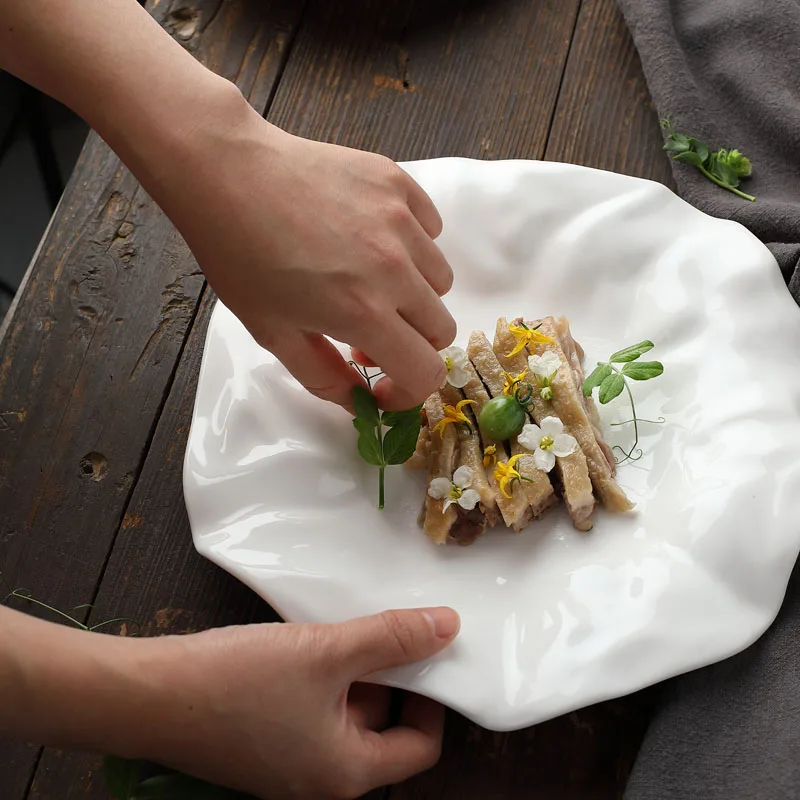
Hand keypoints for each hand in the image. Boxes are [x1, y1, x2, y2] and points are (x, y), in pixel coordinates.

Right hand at [143, 607, 460, 797]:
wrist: (146, 694)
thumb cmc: (237, 682)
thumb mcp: (326, 652)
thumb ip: (391, 638)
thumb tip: (447, 627)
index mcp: (345, 773)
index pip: (419, 746)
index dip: (433, 699)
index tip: (428, 653)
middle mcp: (319, 779)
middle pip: (381, 727)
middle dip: (388, 676)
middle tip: (384, 627)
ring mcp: (288, 764)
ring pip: (344, 712)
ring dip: (352, 670)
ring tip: (343, 626)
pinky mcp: (262, 743)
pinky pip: (312, 709)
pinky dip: (322, 676)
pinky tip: (310, 639)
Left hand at [164, 105, 455, 410]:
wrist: (227, 173)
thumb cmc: (239, 256)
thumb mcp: (273, 333)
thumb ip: (323, 377)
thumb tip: (356, 400)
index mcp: (363, 312)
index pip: (426, 373)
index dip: (407, 393)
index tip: (382, 387)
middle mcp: (394, 268)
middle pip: (440, 330)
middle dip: (409, 345)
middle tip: (365, 333)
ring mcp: (400, 220)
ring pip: (440, 281)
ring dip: (413, 297)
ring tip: (369, 283)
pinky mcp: (397, 183)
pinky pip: (431, 229)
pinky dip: (413, 247)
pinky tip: (374, 242)